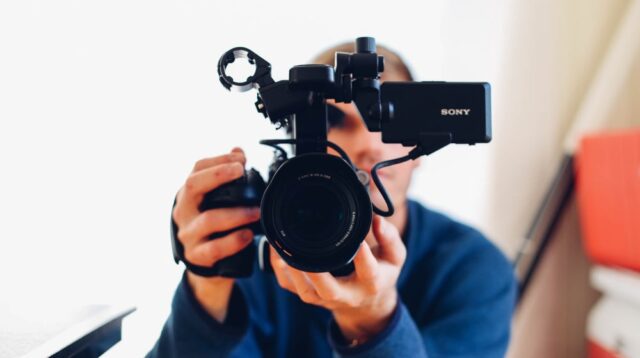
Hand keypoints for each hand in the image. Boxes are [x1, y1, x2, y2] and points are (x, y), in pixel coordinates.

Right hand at [172, 147, 259, 321]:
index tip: (240, 158)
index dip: (218, 160)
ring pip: (209, 219)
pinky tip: (247, 235)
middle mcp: (183, 211)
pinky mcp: (197, 256)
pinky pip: (215, 248)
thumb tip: (238, 151)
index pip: (197, 169)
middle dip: (217, 175)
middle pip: (192, 186)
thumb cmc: (211, 224)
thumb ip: (225, 177)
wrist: (203, 262)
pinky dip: (233, 241)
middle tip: (241, 171)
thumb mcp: (213, 200)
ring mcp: (188, 234)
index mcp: (188, 194)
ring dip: (236, 213)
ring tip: (256, 211)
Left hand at [270, 215, 406, 343]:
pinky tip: (276, 250)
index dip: (363, 257)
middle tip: (305, 250)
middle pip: (329, 290)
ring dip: (292, 270)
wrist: (366, 304)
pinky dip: (279, 268)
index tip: (359, 241)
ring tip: (283, 246)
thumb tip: (376, 219)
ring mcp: (324, 298)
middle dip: (316, 273)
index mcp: (371, 283)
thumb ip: (389, 237)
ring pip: (305, 289)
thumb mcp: (394, 257)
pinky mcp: (309, 295)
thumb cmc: (380, 274)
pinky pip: (290, 285)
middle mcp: (346, 294)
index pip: (368, 271)